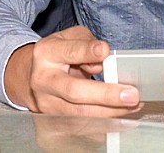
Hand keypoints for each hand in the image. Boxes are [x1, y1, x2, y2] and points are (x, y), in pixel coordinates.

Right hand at [4, 25, 141, 115]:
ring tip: (132, 105)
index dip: (87, 51)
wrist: (31, 76)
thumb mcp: (69, 37)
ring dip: (110, 111)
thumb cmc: (57, 54)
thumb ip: (86, 44)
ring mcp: (47, 104)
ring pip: (80, 113)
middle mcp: (44, 80)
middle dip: (105, 94)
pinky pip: (81, 125)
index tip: (105, 51)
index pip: (68, 52)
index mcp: (46, 53)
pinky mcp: (52, 121)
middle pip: (74, 91)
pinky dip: (102, 122)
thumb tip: (103, 62)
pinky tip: (120, 116)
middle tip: (130, 94)